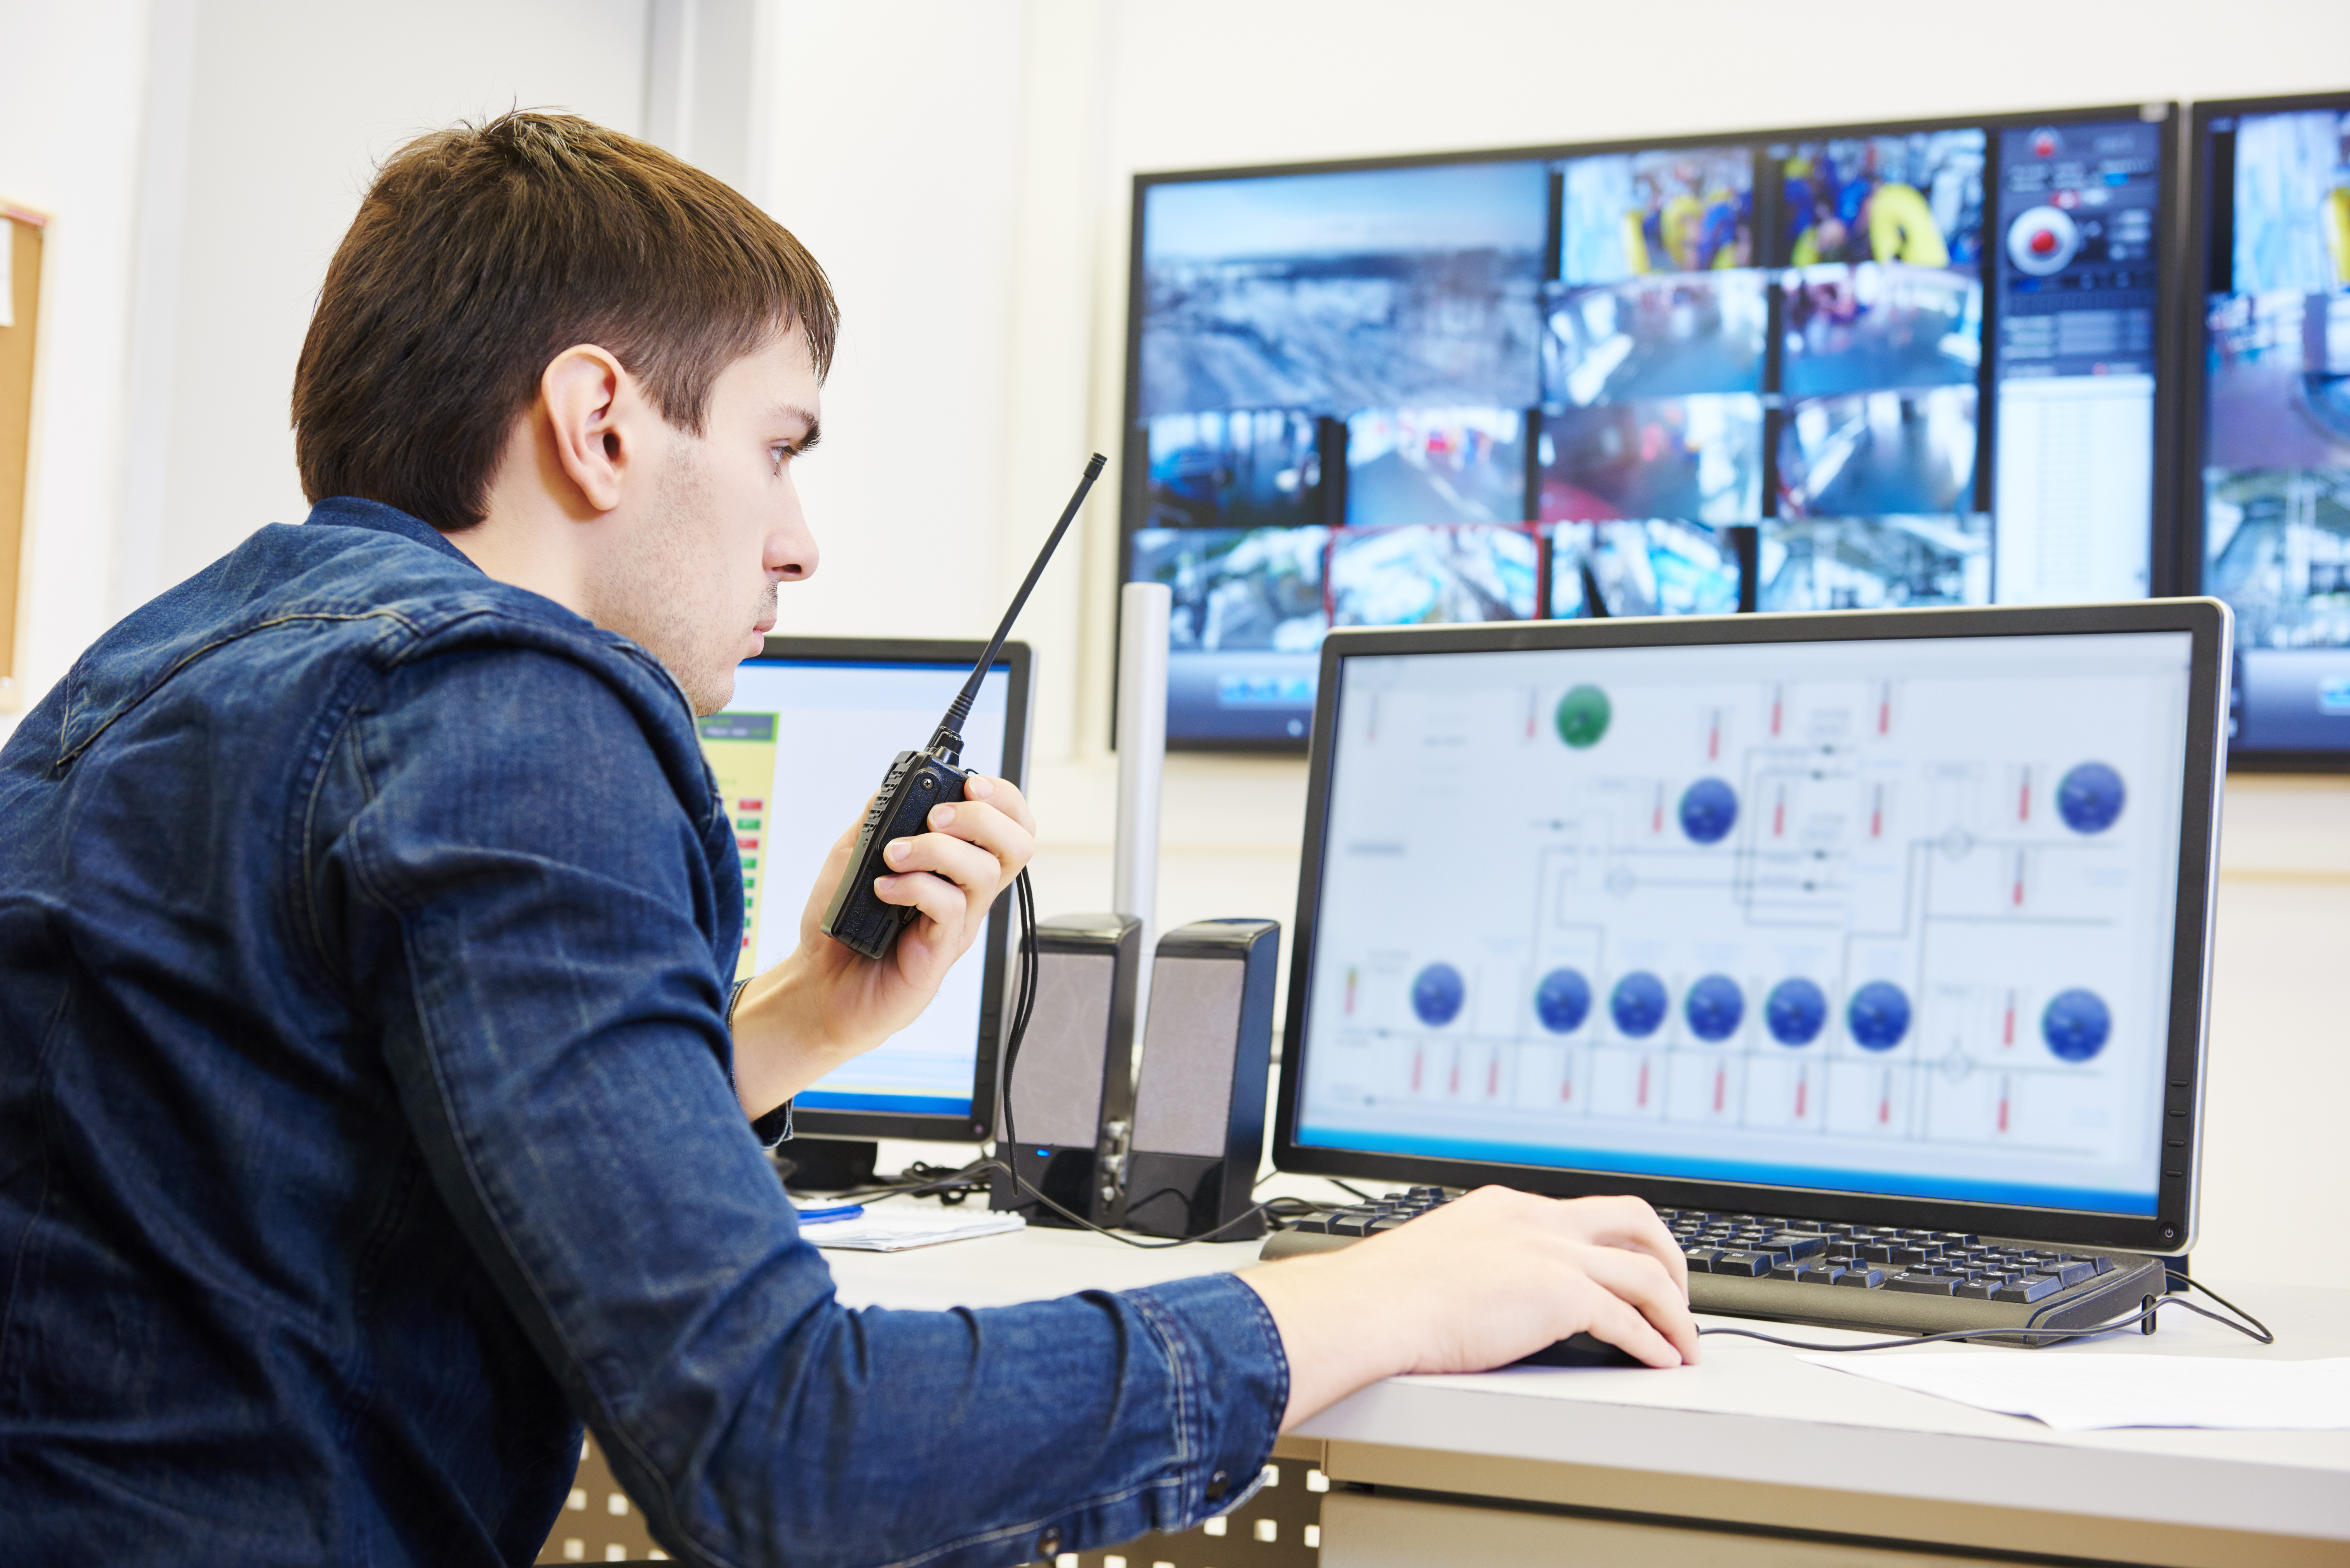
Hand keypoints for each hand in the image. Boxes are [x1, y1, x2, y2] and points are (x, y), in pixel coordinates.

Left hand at [726, 773, 1036, 1115]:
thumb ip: (877, 820)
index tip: (971, 784)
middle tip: (936, 818)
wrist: (820, 986)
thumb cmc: (842, 927)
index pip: (1009, 825)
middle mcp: (966, 894)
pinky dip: (914, 886)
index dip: (1003, 798)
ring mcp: (957, 924)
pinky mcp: (940, 952)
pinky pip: (949, 907)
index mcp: (955, 867)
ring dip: (937, 849)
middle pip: (1017, 845)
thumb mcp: (852, 857)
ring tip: (894, 855)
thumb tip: (894, 785)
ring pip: (983, 872)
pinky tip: (882, 889)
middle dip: (981, 817)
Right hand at [1237, 1188, 1697, 1429]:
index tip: (1633, 1267)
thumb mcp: (1440, 1253)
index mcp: (1506, 1206)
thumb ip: (1477, 1260)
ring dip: (1675, 1313)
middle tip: (1678, 1296)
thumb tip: (1485, 1289)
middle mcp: (1536, 1220)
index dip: (1621, 1242)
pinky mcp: (1559, 1294)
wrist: (1369, 1306)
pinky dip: (1654, 1343)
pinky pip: (1629, 1320)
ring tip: (1683, 1343)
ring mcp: (1551, 1253)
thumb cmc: (1385, 1293)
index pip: (1584, 1212)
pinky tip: (1660, 1362)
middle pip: (1635, 1221)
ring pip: (1646, 1272)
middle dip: (1670, 1258)